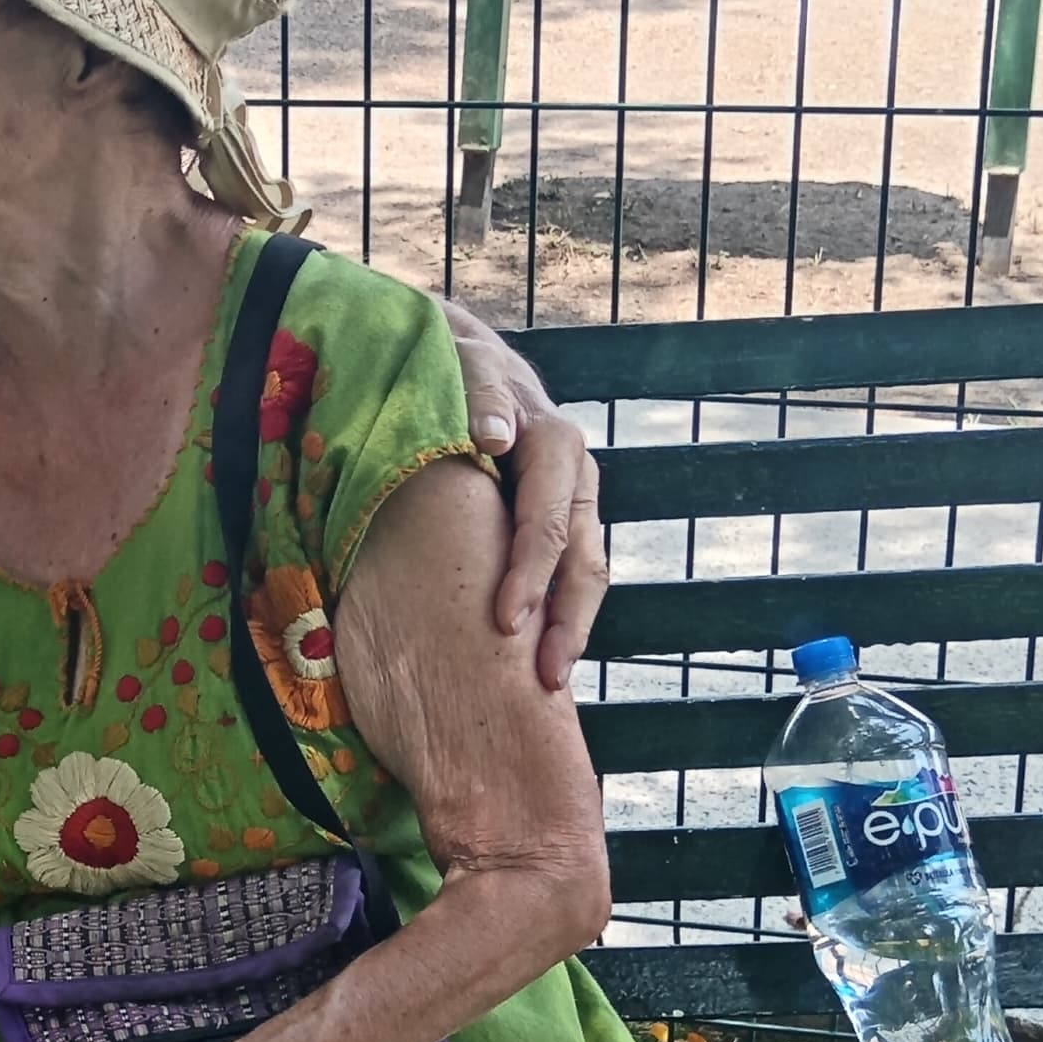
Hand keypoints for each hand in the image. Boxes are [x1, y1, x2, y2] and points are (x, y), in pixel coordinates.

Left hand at [439, 297, 605, 689]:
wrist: (465, 361)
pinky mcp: (558, 523)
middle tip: (544, 673)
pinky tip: (542, 660)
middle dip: (565, 618)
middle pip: (581, 556)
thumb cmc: (457, 367)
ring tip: (552, 680)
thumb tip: (498, 436)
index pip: (549, 519)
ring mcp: (572, 504)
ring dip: (572, 627)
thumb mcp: (464, 366)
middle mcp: (575, 479)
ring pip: (586, 571)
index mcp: (555, 444)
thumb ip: (479, 393)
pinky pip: (569, 575)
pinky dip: (559, 615)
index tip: (507, 620)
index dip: (530, 572)